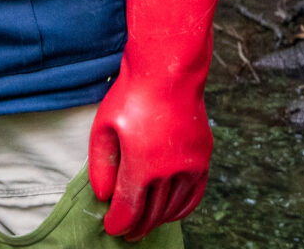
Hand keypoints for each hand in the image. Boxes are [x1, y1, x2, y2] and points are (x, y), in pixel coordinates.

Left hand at [87, 64, 209, 239]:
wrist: (168, 72)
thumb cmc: (131, 96)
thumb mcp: (103, 128)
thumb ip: (101, 165)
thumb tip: (104, 196)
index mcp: (142, 166)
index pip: (129, 208)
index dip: (119, 223)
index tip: (112, 229)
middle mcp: (170, 172)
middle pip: (152, 213)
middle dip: (136, 227)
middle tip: (126, 233)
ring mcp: (190, 167)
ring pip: (173, 208)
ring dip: (157, 220)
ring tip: (143, 224)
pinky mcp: (202, 159)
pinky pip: (194, 196)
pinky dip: (181, 209)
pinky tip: (169, 213)